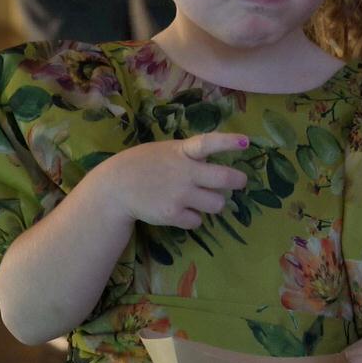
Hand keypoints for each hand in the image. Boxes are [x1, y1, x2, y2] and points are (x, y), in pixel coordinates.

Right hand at [89, 132, 249, 228]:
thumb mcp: (166, 151)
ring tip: (200, 199)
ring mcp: (179, 195)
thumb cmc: (144, 165)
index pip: (208, 143)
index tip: (246, 142)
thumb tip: (217, 168)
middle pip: (224, 179)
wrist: (115, 187)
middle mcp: (184, 172)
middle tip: (239, 182)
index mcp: (182, 151)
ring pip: (218, 204)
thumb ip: (190, 156)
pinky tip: (180, 210)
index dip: (228, 142)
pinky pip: (197, 221)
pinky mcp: (172, 215)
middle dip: (237, 181)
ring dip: (214, 202)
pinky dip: (192, 218)